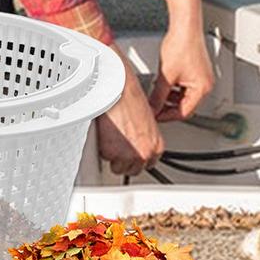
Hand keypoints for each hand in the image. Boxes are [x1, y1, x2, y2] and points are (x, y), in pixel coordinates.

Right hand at [97, 44, 164, 175]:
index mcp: (157, 145)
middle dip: (125, 159)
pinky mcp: (112, 153)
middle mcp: (145, 152)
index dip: (137, 157)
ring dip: (113, 156)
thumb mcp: (146, 122)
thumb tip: (137, 145)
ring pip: (118, 168)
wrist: (118, 90)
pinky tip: (106, 134)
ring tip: (112, 137)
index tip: (131, 152)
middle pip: (134, 169)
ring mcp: (129, 155)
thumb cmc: (130, 99)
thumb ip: (144, 138)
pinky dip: (103, 148)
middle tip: (119, 144)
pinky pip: (105, 158)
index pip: (149, 164)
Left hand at [149, 0, 214, 121]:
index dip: (167, 115)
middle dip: (169, 106)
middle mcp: (206, 84)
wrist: (185, 27)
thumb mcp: (166, 76)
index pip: (184, 112)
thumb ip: (158, 96)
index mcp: (202, 88)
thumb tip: (153, 107)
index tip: (156, 116)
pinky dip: (175, 88)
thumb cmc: (181, 45)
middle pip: (185, 105)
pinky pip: (186, 86)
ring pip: (185, 96)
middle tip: (155, 107)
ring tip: (158, 95)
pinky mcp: (198, 70)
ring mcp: (202, 77)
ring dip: (171, 98)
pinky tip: (165, 84)